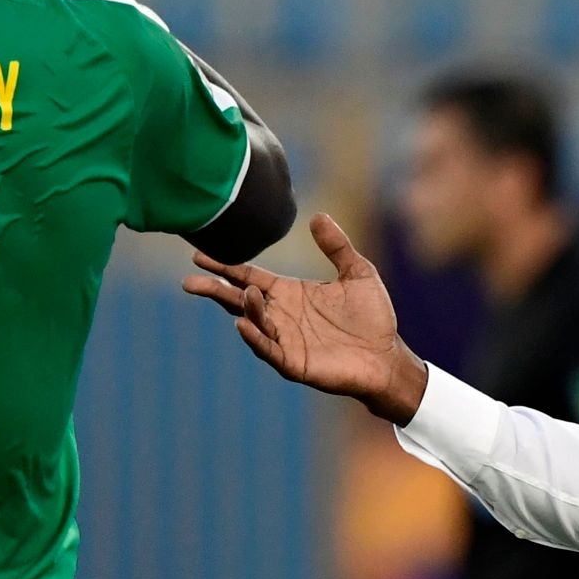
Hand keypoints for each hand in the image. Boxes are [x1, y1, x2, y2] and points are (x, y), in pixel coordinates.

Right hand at [182, 213, 428, 423]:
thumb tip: (318, 216)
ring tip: (243, 293)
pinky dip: (255, 337)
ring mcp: (285, 340)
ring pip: (254, 322)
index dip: (225, 266)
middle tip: (189, 281)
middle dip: (215, 289)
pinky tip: (243, 324)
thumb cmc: (373, 317)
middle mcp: (281, 315)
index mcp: (290, 292)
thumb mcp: (358, 272)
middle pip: (239, 299)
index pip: (249, 276)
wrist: (388, 356)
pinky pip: (268, 349)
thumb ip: (337, 246)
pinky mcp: (294, 362)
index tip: (198, 254)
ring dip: (245, 308)